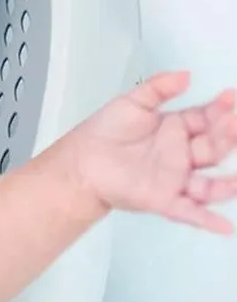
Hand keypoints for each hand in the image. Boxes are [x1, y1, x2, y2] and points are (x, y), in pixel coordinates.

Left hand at [66, 71, 236, 232]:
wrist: (79, 161)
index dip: (221, 109)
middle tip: (235, 124)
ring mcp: (176, 179)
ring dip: (228, 183)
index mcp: (178, 129)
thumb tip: (187, 74)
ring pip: (210, 183)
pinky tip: (225, 227)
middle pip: (213, 148)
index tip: (231, 97)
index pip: (208, 119)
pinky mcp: (163, 200)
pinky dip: (207, 220)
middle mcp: (183, 155)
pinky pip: (189, 212)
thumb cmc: (104, 132)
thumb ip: (158, 88)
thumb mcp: (132, 103)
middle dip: (227, 137)